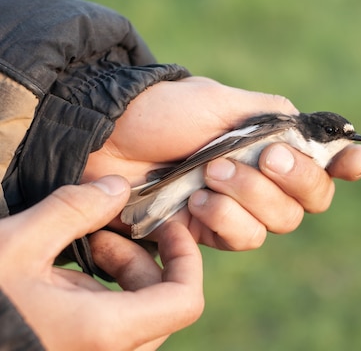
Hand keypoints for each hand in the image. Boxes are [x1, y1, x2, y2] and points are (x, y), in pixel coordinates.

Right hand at [0, 176, 203, 350]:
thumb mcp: (16, 244)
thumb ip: (73, 210)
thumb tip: (117, 186)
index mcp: (104, 331)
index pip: (185, 300)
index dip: (186, 257)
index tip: (164, 225)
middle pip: (163, 303)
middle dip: (142, 259)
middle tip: (104, 231)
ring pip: (139, 315)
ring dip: (122, 274)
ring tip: (84, 244)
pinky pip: (112, 325)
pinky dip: (103, 293)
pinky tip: (68, 269)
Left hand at [83, 77, 360, 248]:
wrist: (110, 135)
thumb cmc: (167, 110)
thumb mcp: (223, 100)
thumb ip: (274, 115)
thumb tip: (316, 128)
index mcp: (273, 141)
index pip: (326, 160)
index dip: (348, 165)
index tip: (355, 160)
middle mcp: (265, 177)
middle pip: (312, 199)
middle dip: (293, 180)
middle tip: (264, 157)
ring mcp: (240, 206)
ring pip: (279, 223)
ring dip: (251, 198)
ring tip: (212, 174)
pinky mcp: (210, 230)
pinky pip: (242, 239)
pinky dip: (225, 220)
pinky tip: (198, 200)